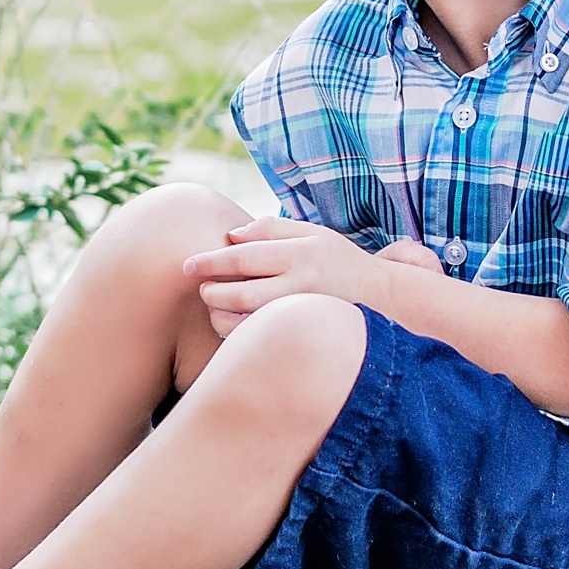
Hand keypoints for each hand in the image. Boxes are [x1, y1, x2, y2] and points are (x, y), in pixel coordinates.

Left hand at [185, 218, 431, 336]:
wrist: (381, 298)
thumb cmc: (338, 260)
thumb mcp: (312, 233)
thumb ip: (271, 229)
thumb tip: (231, 235)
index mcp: (301, 253)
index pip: (244, 256)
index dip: (211, 261)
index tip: (187, 265)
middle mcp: (302, 284)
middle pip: (241, 293)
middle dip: (212, 292)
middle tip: (203, 289)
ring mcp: (303, 314)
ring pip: (246, 322)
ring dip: (220, 316)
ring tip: (215, 306)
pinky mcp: (302, 334)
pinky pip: (260, 340)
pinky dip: (237, 333)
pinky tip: (233, 322)